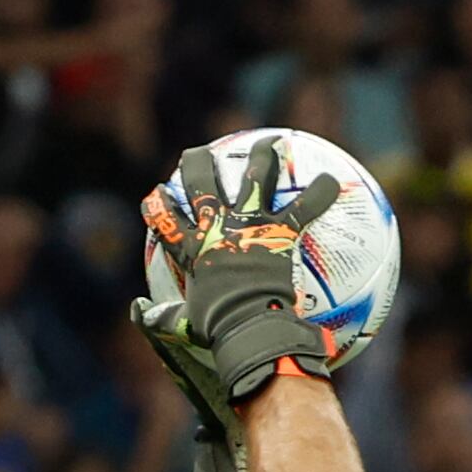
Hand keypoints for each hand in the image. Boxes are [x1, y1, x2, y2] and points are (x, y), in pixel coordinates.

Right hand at [138, 138, 339, 400]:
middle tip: (199, 154)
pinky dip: (320, 193)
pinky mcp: (279, 232)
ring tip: (268, 142)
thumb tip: (138, 314)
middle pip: (200, 181)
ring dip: (261, 155)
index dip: (158, 205)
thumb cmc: (216, 329)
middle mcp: (216, 227)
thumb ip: (159, 318)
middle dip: (197, 162)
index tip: (158, 194)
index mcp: (191, 249)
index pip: (164, 219)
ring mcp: (249, 224)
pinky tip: (332, 181)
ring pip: (254, 176)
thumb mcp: (181, 324)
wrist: (247, 325)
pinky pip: (304, 206)